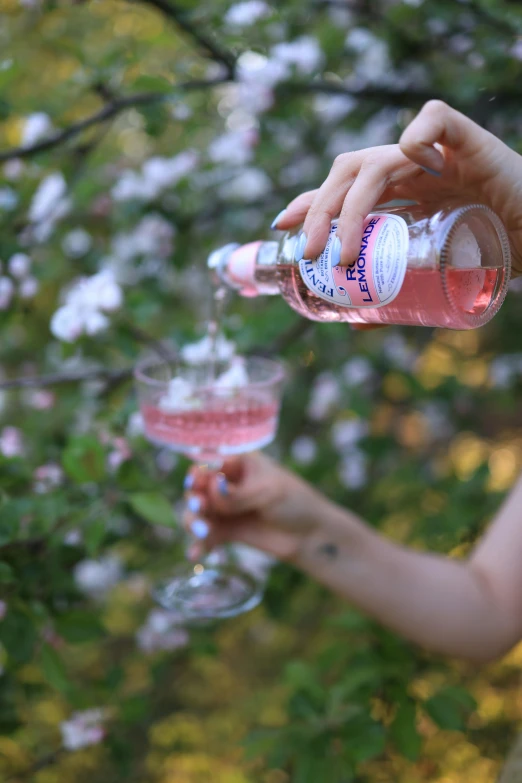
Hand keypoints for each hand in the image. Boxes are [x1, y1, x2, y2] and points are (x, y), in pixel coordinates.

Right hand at [183, 452, 328, 560]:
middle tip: (199, 508)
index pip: (210, 465)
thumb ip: (237, 494)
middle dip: (194, 499)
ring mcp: (226, 510)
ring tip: (202, 532)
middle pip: (198, 489)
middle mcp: (228, 485)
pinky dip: (198, 545)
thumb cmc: (295, 501)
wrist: (311, 535)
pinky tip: (195, 554)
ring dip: (194, 522)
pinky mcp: (228, 532)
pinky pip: (206, 537)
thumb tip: (210, 490)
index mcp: (239, 464)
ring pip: (198, 514)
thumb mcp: (267, 491)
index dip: (198, 473)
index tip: (196, 482)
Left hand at [272, 100, 521, 276]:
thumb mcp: (436, 275)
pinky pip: (436, 120)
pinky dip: (417, 135)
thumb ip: (399, 290)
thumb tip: (354, 321)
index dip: (312, 201)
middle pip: (350, 172)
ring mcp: (441, 155)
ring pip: (377, 158)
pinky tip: (411, 164)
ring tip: (345, 251)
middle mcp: (416, 170)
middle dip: (322, 210)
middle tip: (312, 252)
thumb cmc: (497, 256)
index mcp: (405, 192)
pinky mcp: (473, 143)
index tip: (282, 225)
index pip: (346, 187)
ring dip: (351, 204)